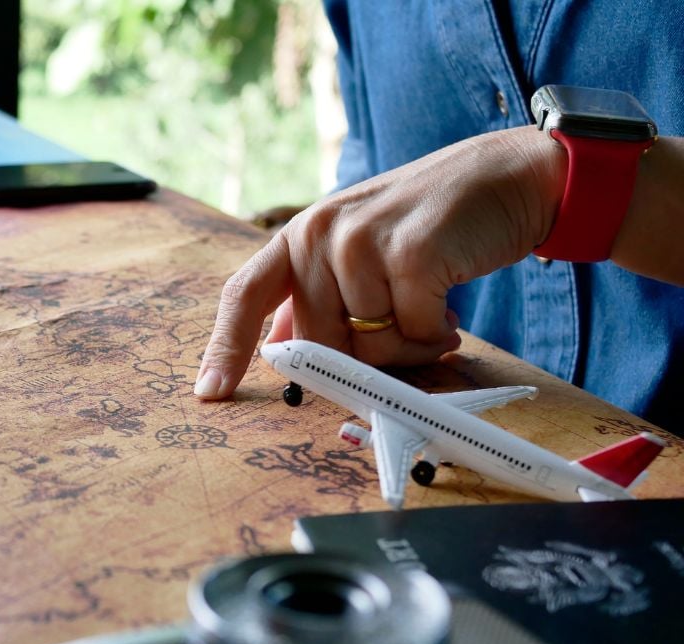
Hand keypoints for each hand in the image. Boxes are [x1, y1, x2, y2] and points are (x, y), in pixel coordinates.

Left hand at [194, 126, 563, 398]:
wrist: (506, 177)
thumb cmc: (427, 225)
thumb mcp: (356, 250)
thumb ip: (316, 296)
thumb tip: (279, 348)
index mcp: (298, 236)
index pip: (244, 295)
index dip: (225, 348)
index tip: (210, 393)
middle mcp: (319, 234)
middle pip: (318, 344)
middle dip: (364, 357)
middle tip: (403, 328)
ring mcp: (362, 242)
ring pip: (368, 348)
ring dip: (408, 347)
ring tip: (431, 308)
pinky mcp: (412, 255)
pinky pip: (412, 336)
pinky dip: (435, 335)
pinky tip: (450, 307)